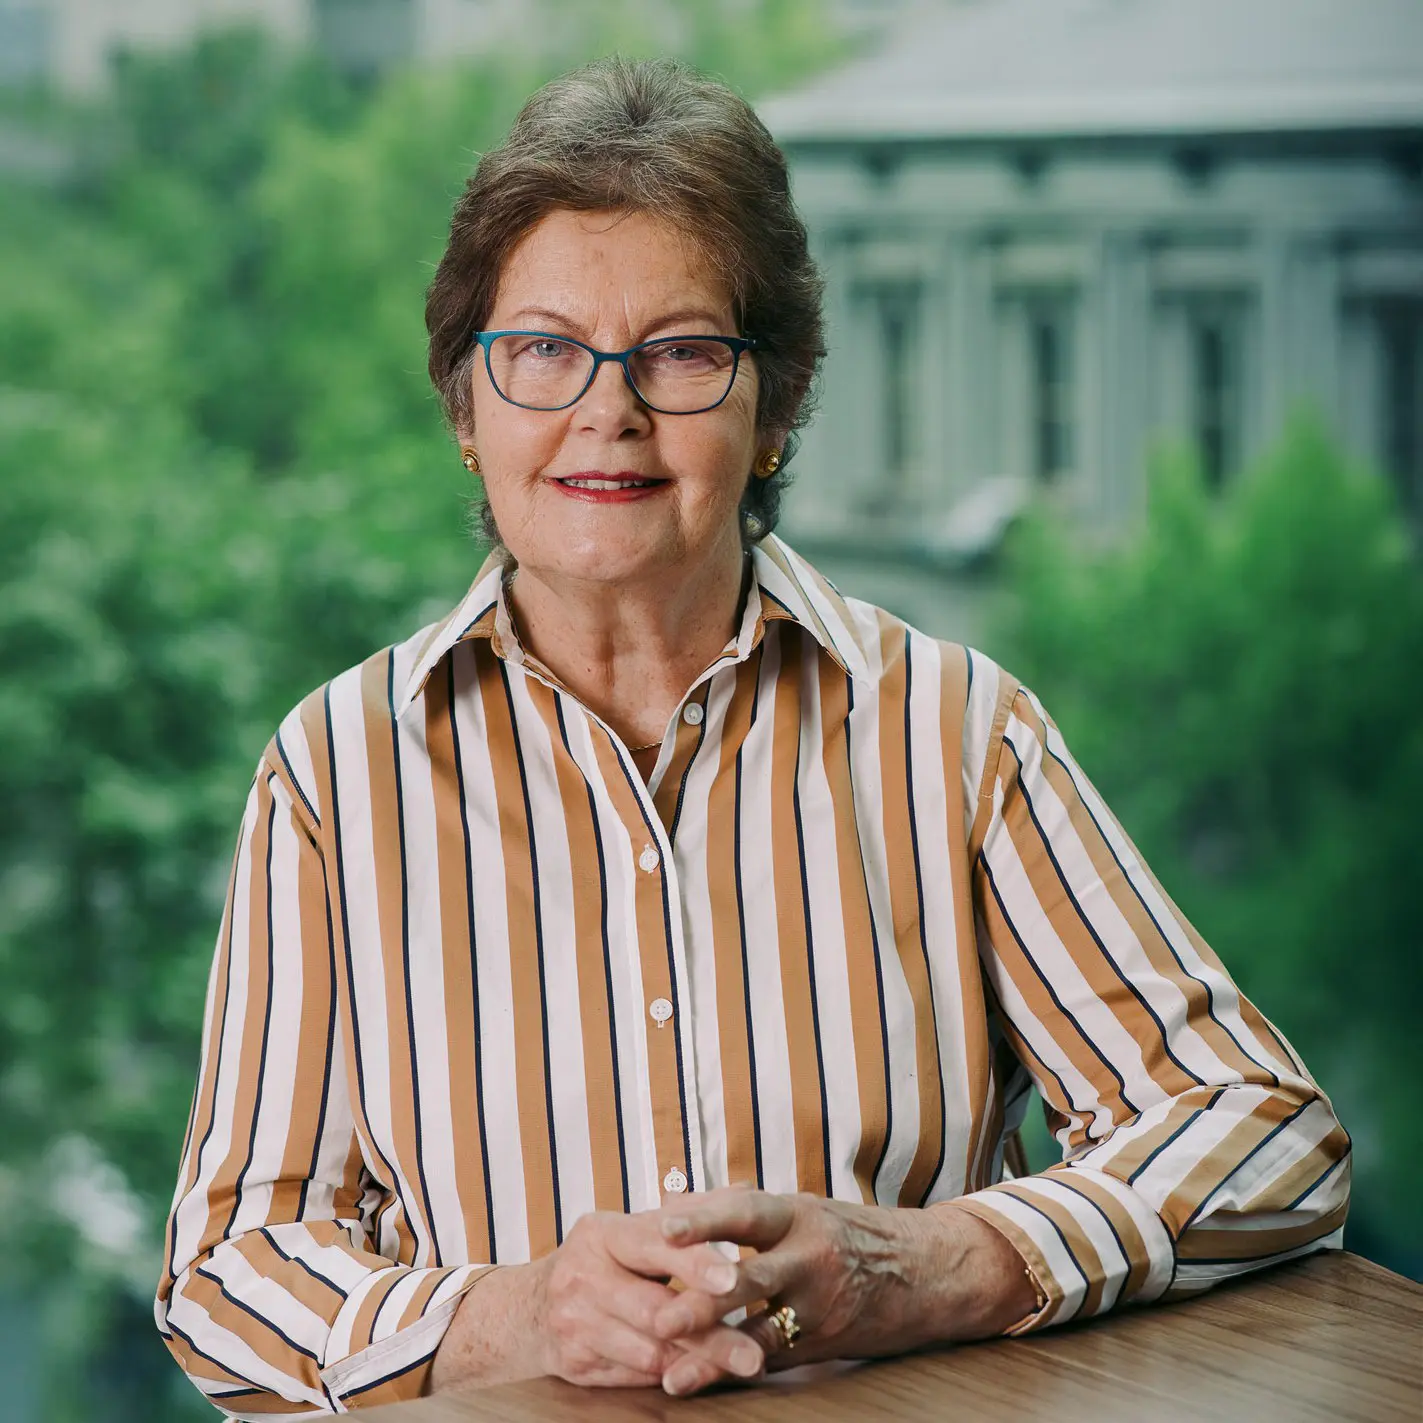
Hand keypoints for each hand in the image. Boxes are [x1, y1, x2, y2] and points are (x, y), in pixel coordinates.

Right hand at [431, 1206, 765, 1393]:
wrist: (529, 1309)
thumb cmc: (602, 1261)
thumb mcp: (632, 1229)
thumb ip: (688, 1215)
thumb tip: (745, 1189)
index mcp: (602, 1233)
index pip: (653, 1244)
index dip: (693, 1261)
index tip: (732, 1277)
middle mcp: (583, 1276)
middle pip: (655, 1310)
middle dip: (710, 1332)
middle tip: (753, 1350)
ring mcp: (576, 1324)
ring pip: (648, 1350)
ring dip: (699, 1361)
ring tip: (744, 1365)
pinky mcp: (576, 1365)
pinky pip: (634, 1378)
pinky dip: (673, 1378)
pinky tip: (704, 1379)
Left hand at [648, 1188, 1037, 1393]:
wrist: (927, 1271)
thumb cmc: (850, 1233)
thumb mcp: (801, 1210)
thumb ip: (740, 1211)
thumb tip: (670, 1202)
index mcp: (798, 1214)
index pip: (745, 1212)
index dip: (704, 1218)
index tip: (663, 1225)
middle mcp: (809, 1258)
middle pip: (749, 1278)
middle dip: (703, 1301)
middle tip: (659, 1318)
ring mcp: (819, 1306)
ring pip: (759, 1332)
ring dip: (714, 1354)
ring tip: (674, 1375)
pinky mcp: (823, 1343)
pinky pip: (773, 1358)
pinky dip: (737, 1371)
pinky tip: (704, 1382)